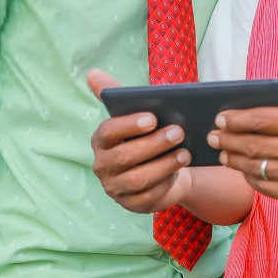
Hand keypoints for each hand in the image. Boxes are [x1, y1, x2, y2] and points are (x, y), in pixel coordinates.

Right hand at [86, 69, 191, 213]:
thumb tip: (92, 73)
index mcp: (101, 141)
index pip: (108, 132)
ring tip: (185, 153)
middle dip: (153, 144)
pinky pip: (147, 197)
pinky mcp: (131, 204)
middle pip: (124, 156)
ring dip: (163, 164)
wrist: (164, 171)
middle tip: (178, 132)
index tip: (152, 117)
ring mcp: (115, 187)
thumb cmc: (148, 138)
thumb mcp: (137, 117)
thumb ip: (116, 94)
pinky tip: (180, 173)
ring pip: (137, 178)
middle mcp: (103, 165)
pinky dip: (165, 184)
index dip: (129, 125)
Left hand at [208, 64, 277, 206]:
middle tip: (213, 136)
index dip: (237, 120)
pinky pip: (266, 187)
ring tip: (222, 153)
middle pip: (254, 145)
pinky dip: (250, 178)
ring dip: (234, 160)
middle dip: (228, 140)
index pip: (263, 120)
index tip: (220, 118)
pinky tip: (242, 169)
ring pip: (256, 168)